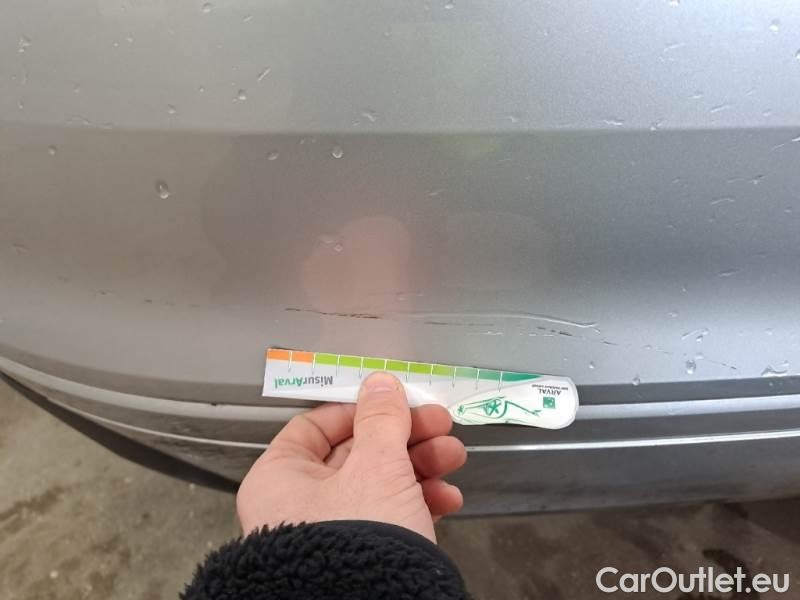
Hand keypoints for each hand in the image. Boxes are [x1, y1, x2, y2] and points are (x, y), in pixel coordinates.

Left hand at [236, 372, 466, 541]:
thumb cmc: (360, 534)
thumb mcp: (376, 466)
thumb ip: (381, 418)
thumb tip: (380, 381)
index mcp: (280, 478)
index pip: (315, 426)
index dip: (360, 409)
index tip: (398, 403)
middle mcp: (298, 505)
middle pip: (356, 452)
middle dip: (406, 437)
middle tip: (442, 425)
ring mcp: (330, 533)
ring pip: (378, 483)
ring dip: (420, 466)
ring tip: (455, 458)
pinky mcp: (359, 555)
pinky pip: (387, 516)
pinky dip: (418, 503)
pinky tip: (448, 499)